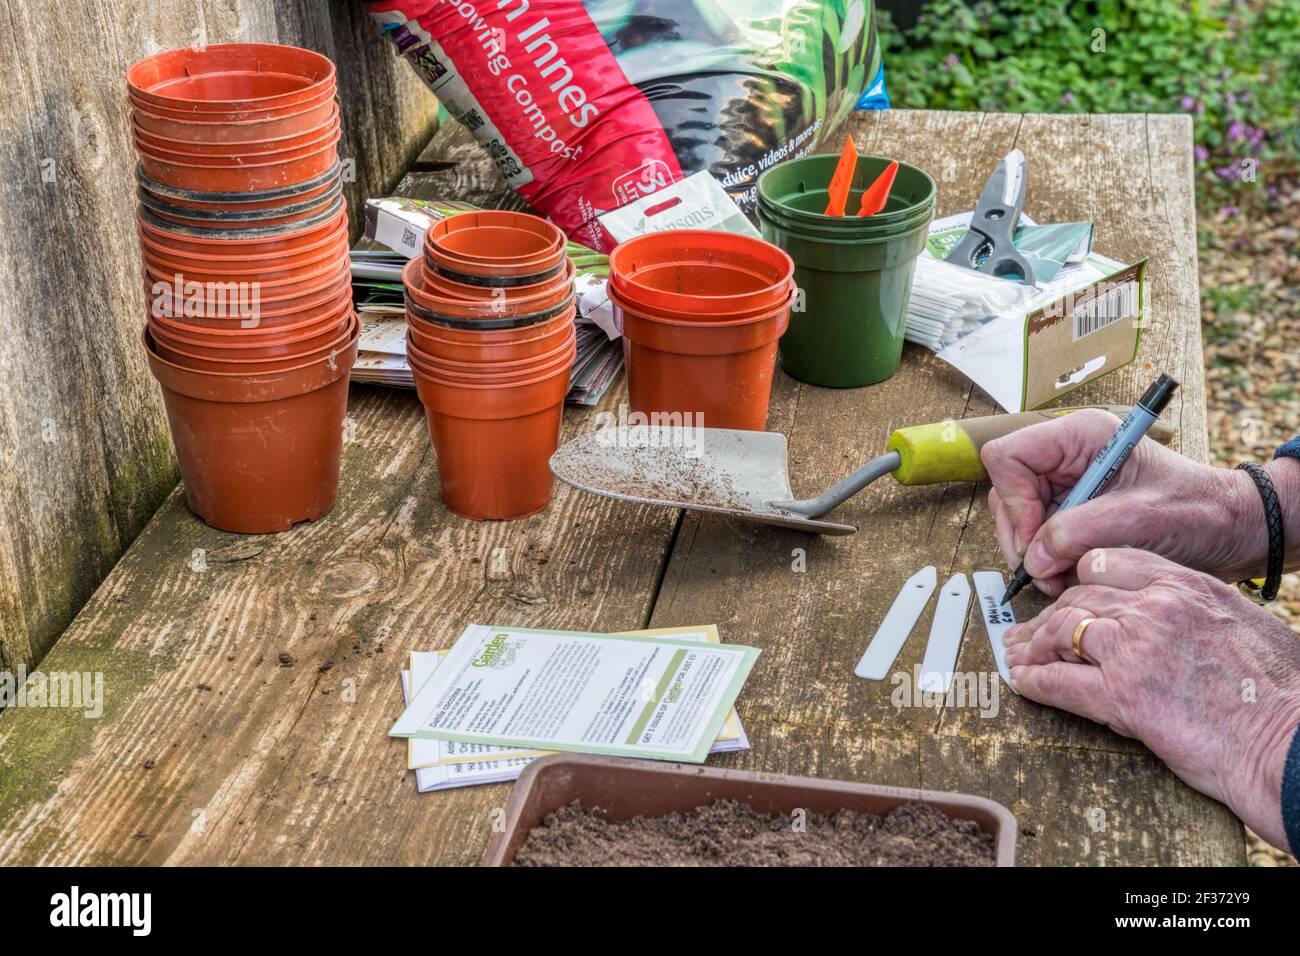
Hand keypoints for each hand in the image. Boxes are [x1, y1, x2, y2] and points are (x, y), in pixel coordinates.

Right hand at [981, 408, 1261, 597]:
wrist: (1229, 530)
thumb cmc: (1197, 512)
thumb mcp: (1137, 519)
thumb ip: (1077, 534)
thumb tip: (1033, 559)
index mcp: (1080, 437)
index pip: (1009, 457)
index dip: (1014, 500)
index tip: (1035, 540)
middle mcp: (1067, 456)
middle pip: (1007, 492)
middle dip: (1021, 536)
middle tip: (1046, 572)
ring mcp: (1067, 484)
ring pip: (1017, 518)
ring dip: (1033, 554)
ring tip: (1061, 579)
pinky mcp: (1072, 510)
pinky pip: (1037, 536)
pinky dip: (1046, 561)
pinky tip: (1069, 575)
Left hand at [1005, 548, 1299, 851]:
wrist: (1289, 741)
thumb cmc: (1278, 692)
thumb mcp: (1240, 625)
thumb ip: (1194, 612)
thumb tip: (1169, 620)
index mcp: (1186, 585)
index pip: (1108, 561)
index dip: (1080, 581)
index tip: (1068, 596)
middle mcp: (1155, 607)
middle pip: (1078, 597)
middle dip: (1048, 616)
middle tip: (1029, 632)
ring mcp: (1135, 649)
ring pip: (1061, 631)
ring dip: (1034, 646)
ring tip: (1019, 657)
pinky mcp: (1122, 695)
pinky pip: (1059, 682)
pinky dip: (1034, 682)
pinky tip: (1023, 684)